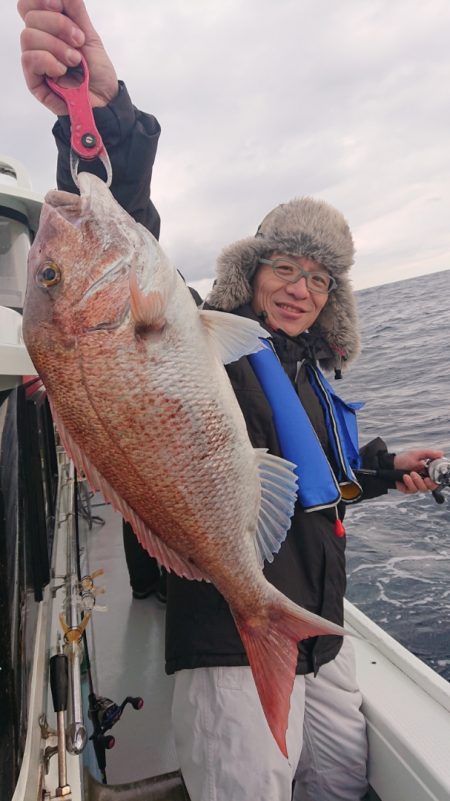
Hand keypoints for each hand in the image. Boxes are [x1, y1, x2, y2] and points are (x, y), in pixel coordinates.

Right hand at [18, 0, 118, 115]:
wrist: (105, 100)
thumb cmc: (97, 72)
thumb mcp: (89, 36)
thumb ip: (75, 12)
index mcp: (49, 29)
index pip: (29, 6)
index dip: (40, 0)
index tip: (59, 5)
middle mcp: (39, 43)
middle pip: (30, 17)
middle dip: (58, 25)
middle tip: (78, 41)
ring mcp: (35, 61)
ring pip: (28, 36)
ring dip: (56, 46)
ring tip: (75, 60)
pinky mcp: (34, 81)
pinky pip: (29, 59)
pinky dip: (49, 61)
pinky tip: (63, 70)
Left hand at [393, 448, 443, 493]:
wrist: (390, 464)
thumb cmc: (404, 459)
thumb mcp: (416, 454)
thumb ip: (429, 454)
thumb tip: (441, 453)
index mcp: (427, 473)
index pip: (435, 482)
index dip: (434, 482)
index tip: (428, 478)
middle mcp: (422, 481)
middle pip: (428, 488)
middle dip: (423, 482)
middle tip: (417, 475)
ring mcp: (415, 486)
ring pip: (419, 489)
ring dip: (414, 482)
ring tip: (407, 474)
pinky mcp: (407, 489)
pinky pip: (409, 491)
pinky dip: (407, 484)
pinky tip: (403, 477)